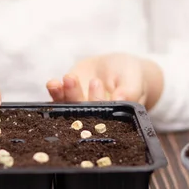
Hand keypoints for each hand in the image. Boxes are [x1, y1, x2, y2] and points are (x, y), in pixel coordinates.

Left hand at [46, 53, 162, 108]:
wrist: (116, 67)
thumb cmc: (130, 76)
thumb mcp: (134, 80)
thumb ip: (130, 90)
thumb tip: (120, 98)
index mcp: (115, 121)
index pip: (105, 118)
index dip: (99, 102)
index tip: (97, 85)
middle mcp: (94, 119)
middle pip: (83, 114)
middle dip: (79, 98)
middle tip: (80, 80)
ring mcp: (78, 110)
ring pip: (69, 107)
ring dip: (64, 95)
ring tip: (68, 78)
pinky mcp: (67, 99)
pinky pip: (58, 99)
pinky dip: (55, 92)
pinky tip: (53, 83)